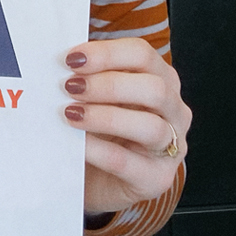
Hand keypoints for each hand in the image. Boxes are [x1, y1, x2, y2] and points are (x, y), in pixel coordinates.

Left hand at [62, 38, 190, 217]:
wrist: (99, 181)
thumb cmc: (100, 133)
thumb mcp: (99, 99)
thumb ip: (89, 78)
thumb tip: (61, 61)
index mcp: (162, 80)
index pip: (143, 55)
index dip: (107, 53)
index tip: (72, 59)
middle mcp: (174, 111)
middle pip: (154, 88)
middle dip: (108, 85)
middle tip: (69, 86)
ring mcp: (171, 147)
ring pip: (150, 126)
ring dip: (106, 116)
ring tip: (71, 113)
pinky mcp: (156, 179)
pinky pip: (128, 162)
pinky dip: (99, 150)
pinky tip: (76, 144)